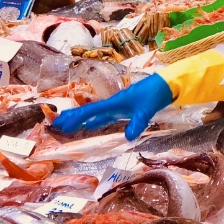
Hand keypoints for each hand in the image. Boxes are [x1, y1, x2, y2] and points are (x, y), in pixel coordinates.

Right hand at [53, 73, 173, 140]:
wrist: (166, 85)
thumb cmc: (154, 94)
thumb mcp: (146, 110)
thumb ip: (137, 123)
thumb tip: (128, 138)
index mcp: (115, 102)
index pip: (91, 110)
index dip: (77, 117)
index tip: (62, 123)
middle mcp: (114, 103)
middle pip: (89, 111)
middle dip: (73, 118)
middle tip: (57, 124)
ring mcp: (119, 106)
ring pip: (96, 113)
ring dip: (83, 119)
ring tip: (69, 125)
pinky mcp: (126, 108)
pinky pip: (105, 116)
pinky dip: (96, 120)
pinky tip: (93, 124)